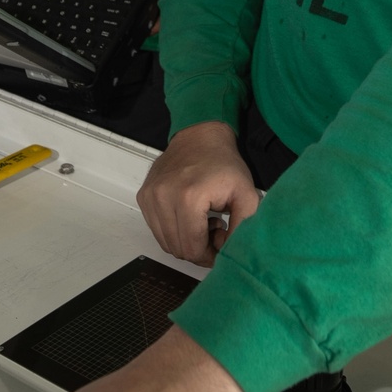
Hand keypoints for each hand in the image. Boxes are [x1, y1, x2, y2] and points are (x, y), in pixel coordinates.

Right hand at [137, 120, 259, 266]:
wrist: (201, 136)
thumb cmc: (224, 164)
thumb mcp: (247, 195)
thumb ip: (243, 229)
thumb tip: (230, 254)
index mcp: (189, 198)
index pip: (192, 249)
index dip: (209, 255)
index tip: (222, 240)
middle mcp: (163, 197)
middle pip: (177, 249)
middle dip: (198, 248)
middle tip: (214, 231)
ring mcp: (150, 196)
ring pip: (165, 242)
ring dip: (185, 239)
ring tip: (202, 222)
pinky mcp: (144, 196)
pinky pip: (156, 229)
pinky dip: (172, 229)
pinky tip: (188, 215)